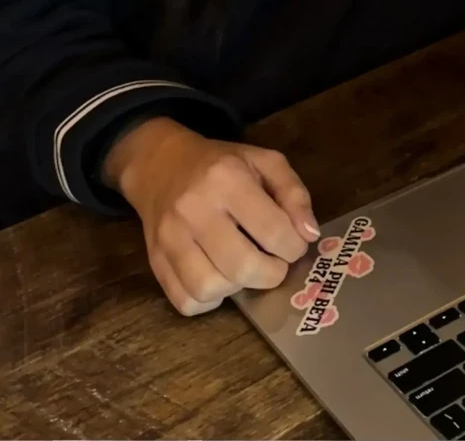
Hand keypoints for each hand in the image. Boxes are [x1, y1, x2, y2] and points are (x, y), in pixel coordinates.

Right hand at [103, 117, 318, 315]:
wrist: (162, 165)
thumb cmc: (222, 165)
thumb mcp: (264, 162)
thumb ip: (294, 193)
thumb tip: (309, 234)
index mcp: (226, 177)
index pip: (273, 230)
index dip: (294, 246)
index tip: (293, 244)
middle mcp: (194, 208)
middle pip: (242, 266)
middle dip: (271, 274)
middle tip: (275, 264)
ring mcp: (169, 237)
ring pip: (210, 289)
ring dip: (238, 288)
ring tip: (245, 269)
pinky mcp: (154, 260)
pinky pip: (185, 301)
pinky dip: (208, 300)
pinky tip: (218, 277)